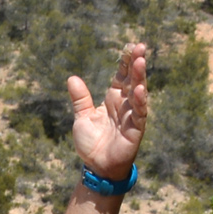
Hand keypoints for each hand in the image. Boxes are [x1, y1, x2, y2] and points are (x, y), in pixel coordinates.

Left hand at [66, 43, 149, 182]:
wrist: (96, 166)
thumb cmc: (92, 143)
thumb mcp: (82, 117)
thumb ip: (80, 99)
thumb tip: (72, 78)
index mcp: (113, 99)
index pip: (121, 76)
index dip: (125, 62)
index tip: (129, 46)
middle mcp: (124, 105)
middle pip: (132, 80)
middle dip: (136, 63)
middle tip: (140, 46)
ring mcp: (132, 116)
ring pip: (138, 93)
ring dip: (140, 77)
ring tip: (140, 61)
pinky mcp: (136, 129)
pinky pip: (139, 113)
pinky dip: (139, 101)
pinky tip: (138, 89)